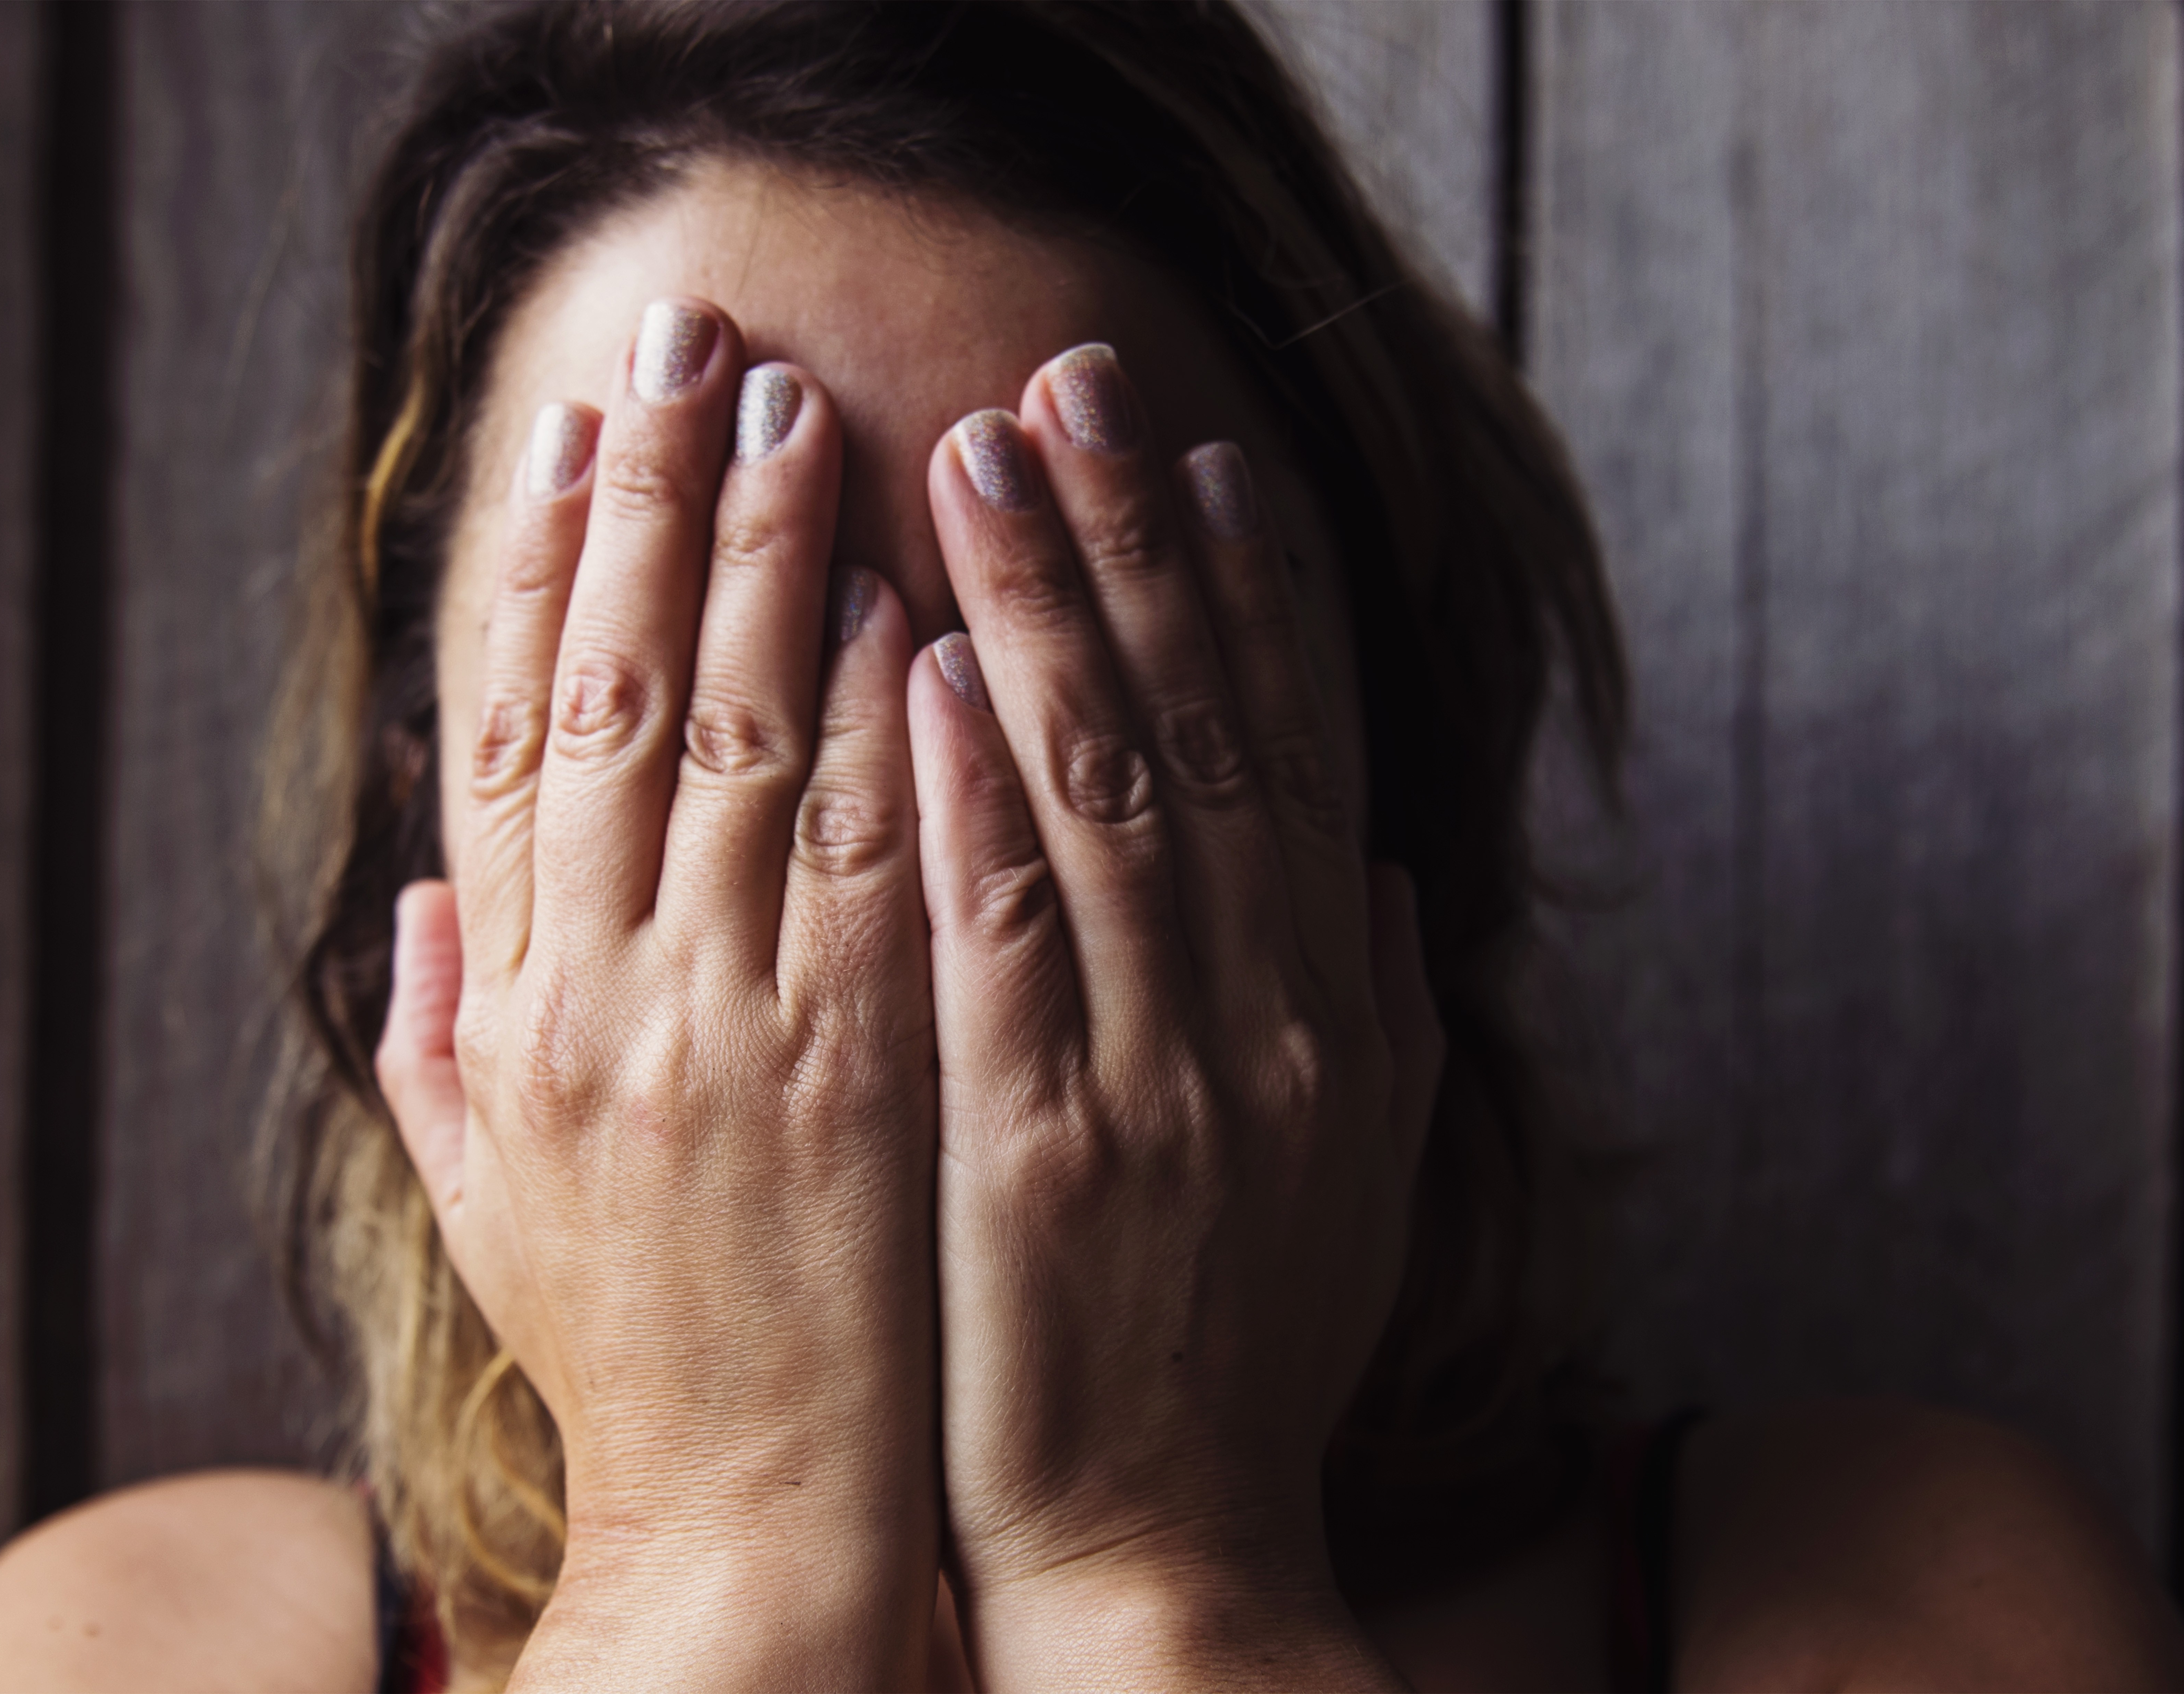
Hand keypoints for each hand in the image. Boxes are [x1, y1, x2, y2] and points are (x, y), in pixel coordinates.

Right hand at [375, 299, 939, 1688]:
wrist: (745, 1517)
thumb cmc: (631, 1351)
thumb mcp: (489, 1200)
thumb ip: (442, 1035)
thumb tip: (423, 892)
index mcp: (517, 1016)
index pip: (513, 738)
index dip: (534, 569)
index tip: (567, 432)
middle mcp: (605, 1000)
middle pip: (618, 697)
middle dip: (654, 504)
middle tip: (692, 343)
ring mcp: (733, 1032)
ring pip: (739, 745)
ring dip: (769, 563)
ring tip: (800, 410)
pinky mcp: (859, 1075)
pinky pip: (867, 860)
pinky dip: (873, 722)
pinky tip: (897, 599)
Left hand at [909, 345, 1443, 1689]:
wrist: (1166, 1551)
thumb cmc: (1240, 1357)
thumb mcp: (1351, 1181)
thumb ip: (1379, 1015)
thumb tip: (1393, 868)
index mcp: (1330, 1019)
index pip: (1291, 753)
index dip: (1255, 592)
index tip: (1208, 454)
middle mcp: (1260, 1023)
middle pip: (1196, 733)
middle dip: (1135, 542)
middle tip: (1073, 379)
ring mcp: (1154, 1082)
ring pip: (1099, 799)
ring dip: (1043, 614)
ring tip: (981, 456)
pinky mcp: (1040, 1152)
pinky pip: (1004, 942)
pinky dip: (973, 798)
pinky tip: (934, 669)